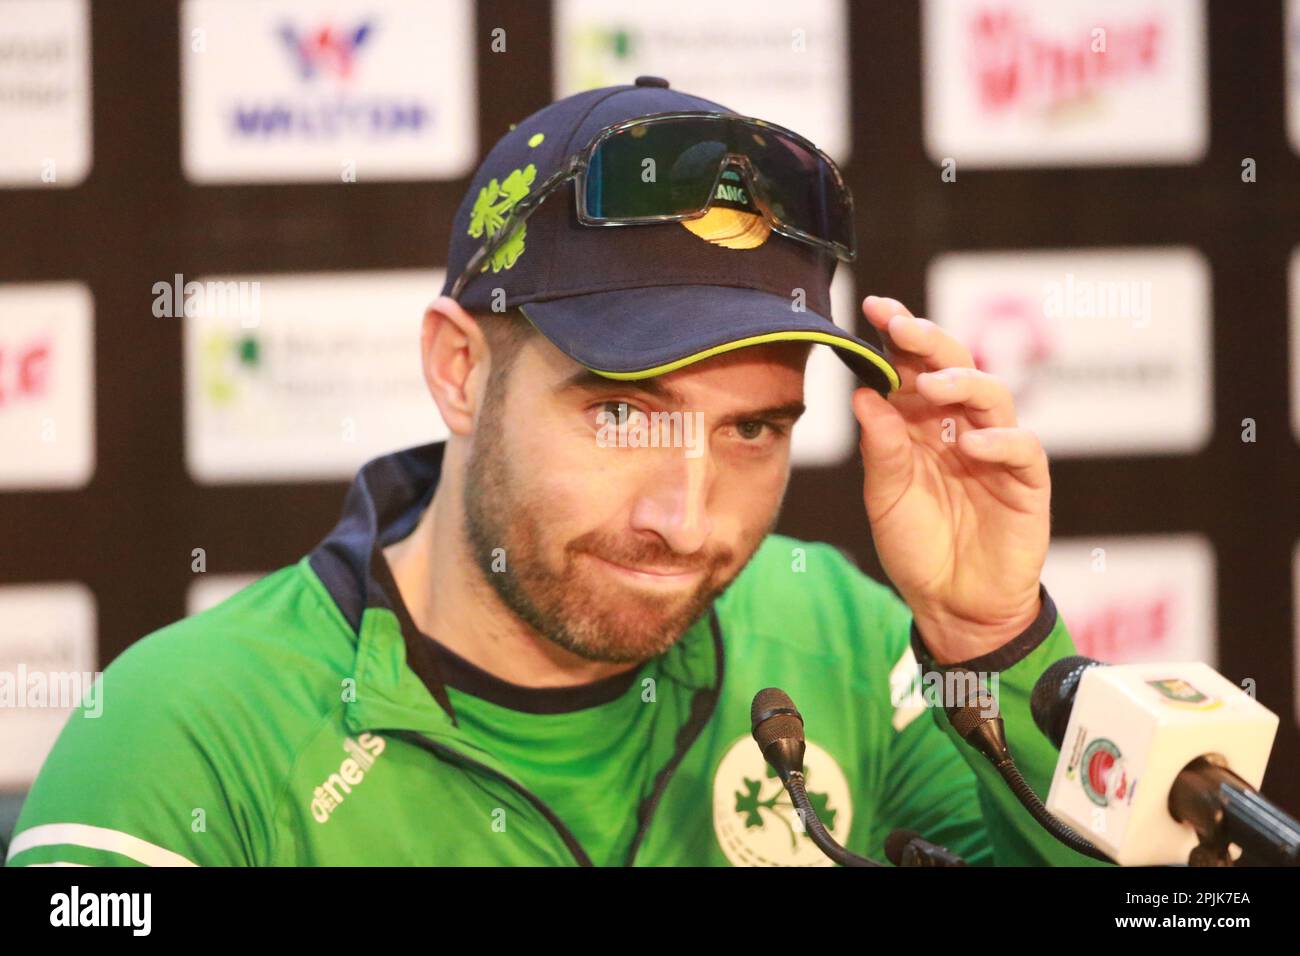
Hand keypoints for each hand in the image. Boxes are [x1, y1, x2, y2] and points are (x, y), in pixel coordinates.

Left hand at [852, 296, 1049, 663]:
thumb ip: (880, 448)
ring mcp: (996, 449)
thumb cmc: (918, 547)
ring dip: (962, 383)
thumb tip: (863, 394)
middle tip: (900, 326)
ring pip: (992, 394)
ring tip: (931, 386)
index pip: (910, 367)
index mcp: (920, 423)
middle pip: (954, 366)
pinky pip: (1021, 448)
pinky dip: (999, 441)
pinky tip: (972, 445)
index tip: (873, 308)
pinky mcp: (1026, 481)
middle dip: (928, 340)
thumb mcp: (886, 498)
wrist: (952, 606)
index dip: (897, 336)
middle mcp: (959, 426)